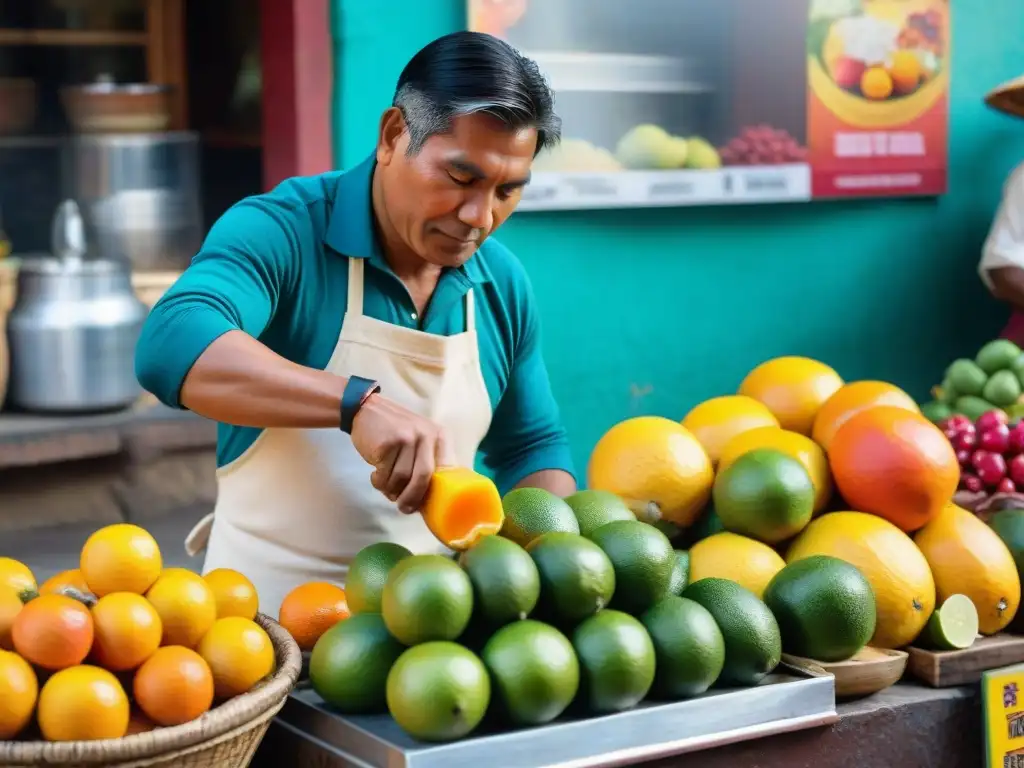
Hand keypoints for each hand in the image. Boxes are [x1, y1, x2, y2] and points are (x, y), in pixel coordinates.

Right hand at [349, 394, 455, 513]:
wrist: (365, 409)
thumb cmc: (394, 432)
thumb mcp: (418, 440)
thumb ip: (426, 462)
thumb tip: (425, 499)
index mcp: (439, 436)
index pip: (445, 470)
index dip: (435, 492)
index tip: (424, 505)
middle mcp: (427, 435)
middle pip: (423, 477)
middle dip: (412, 497)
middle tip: (403, 508)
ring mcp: (407, 438)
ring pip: (401, 478)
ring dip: (390, 489)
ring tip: (384, 484)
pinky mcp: (388, 443)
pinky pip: (385, 474)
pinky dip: (378, 481)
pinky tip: (375, 474)